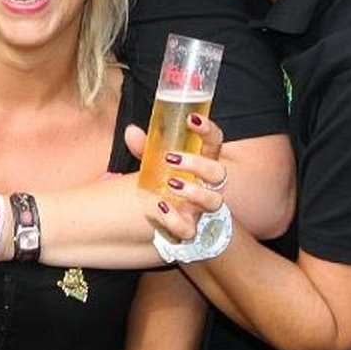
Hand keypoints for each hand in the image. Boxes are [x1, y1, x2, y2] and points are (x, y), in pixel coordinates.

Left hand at [124, 117, 227, 243]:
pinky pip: (190, 229)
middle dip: (199, 164)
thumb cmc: (162, 182)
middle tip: (171, 158)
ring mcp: (201, 209)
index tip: (191, 119)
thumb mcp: (154, 162)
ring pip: (214, 201)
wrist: (160, 217)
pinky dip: (175, 219)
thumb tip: (131, 131)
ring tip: (170, 183)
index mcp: (202, 162)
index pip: (215, 142)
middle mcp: (207, 185)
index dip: (208, 129)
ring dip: (194, 191)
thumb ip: (145, 148)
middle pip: (219, 173)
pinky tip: (160, 207)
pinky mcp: (189, 229)